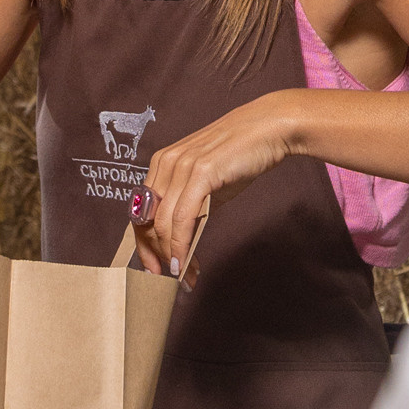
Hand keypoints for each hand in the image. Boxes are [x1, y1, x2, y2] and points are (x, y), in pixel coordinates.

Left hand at [128, 89, 297, 278]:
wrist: (268, 130)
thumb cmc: (240, 156)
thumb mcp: (206, 183)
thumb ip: (189, 206)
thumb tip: (181, 242)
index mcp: (161, 163)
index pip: (140, 212)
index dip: (144, 245)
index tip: (154, 268)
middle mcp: (165, 163)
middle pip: (147, 221)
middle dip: (156, 256)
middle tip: (169, 279)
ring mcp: (181, 166)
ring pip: (164, 224)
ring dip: (172, 257)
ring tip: (184, 276)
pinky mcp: (201, 173)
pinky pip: (183, 219)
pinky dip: (181, 245)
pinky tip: (185, 262)